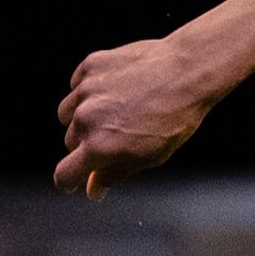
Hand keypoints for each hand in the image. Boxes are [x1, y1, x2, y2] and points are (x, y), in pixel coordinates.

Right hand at [54, 37, 227, 195]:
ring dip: (83, 117)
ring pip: (68, 114)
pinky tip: (117, 88)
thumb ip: (116, 173)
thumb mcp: (151, 156)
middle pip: (70, 142)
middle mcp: (86, 119)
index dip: (69, 182)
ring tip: (116, 110)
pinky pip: (77, 85)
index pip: (64, 175)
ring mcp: (86, 90)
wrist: (190, 70)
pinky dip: (90, 90)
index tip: (74, 180)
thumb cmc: (176, 117)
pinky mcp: (90, 66)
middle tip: (118, 134)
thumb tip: (93, 189)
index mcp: (100, 147)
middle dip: (87, 144)